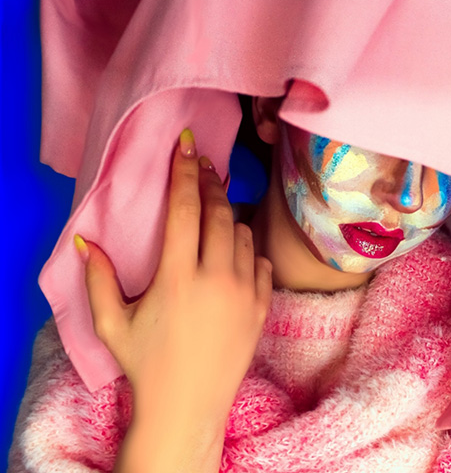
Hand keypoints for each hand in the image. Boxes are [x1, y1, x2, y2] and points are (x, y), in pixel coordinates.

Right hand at [74, 129, 272, 426]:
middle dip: (211, 182)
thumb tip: (84, 240)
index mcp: (178, 278)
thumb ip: (98, 279)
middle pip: (220, 212)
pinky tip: (234, 256)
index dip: (184, 172)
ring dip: (229, 219)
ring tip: (214, 216)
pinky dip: (249, 252)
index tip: (186, 146)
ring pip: (244, 235)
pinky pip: (262, 263)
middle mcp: (217, 279)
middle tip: (203, 164)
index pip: (184, 210)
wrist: (188, 407)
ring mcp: (245, 293)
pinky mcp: (263, 309)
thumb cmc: (145, 365)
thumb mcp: (113, 324)